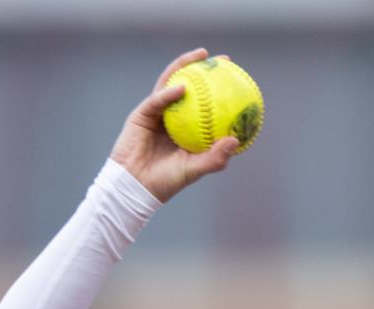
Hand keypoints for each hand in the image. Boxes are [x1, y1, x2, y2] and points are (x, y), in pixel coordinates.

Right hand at [109, 49, 238, 203]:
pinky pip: (157, 100)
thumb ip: (214, 157)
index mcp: (188, 128)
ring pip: (171, 83)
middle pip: (190, 86)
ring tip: (201, 56)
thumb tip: (236, 139)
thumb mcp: (194, 170)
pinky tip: (182, 87)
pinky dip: (169, 93)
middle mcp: (174, 117)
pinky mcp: (142, 113)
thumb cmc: (166, 182)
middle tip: (224, 60)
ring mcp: (158, 113)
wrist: (134, 186)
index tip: (239, 80)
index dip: (221, 91)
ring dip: (185, 66)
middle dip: (205, 69)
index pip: (207, 104)